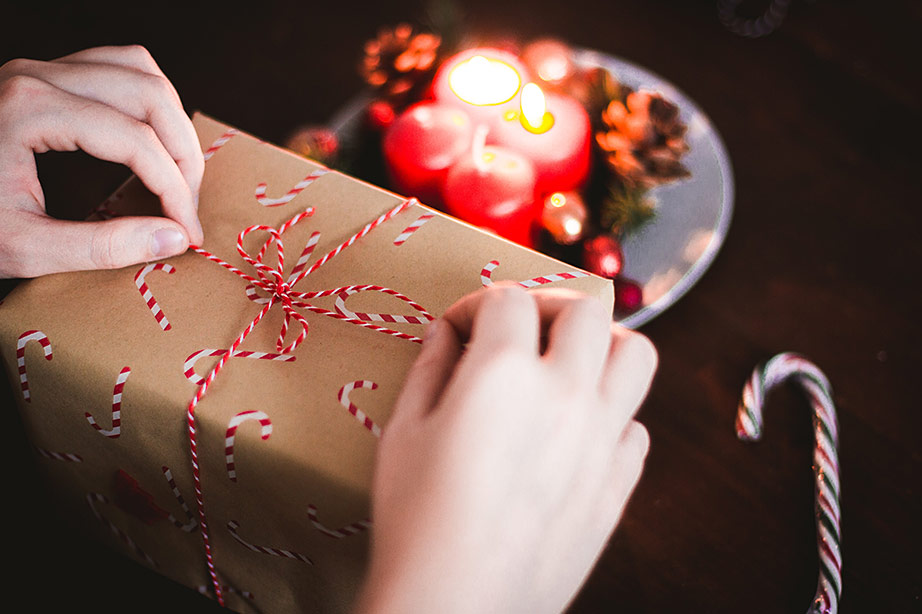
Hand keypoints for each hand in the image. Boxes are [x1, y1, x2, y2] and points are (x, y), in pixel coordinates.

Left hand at [0, 45, 203, 277]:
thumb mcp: (24, 246)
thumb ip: (101, 246)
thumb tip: (173, 238)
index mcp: (31, 111)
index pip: (136, 141)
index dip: (174, 190)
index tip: (185, 232)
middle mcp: (40, 76)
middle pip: (149, 94)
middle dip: (182, 155)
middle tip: (185, 206)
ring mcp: (42, 70)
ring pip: (140, 70)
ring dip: (171, 121)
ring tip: (177, 173)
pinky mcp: (46, 77)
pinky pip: (119, 68)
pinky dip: (149, 103)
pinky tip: (151, 142)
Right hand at [356, 285, 657, 613]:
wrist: (457, 605)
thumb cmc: (417, 520)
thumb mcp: (404, 432)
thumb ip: (430, 368)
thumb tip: (447, 335)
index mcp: (504, 373)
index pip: (508, 300)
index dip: (476, 304)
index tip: (460, 327)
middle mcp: (566, 394)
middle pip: (586, 310)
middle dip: (549, 305)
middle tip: (521, 328)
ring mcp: (601, 440)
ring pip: (636, 355)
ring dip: (603, 347)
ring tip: (568, 365)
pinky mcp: (617, 485)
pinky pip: (636, 428)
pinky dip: (612, 417)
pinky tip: (576, 433)